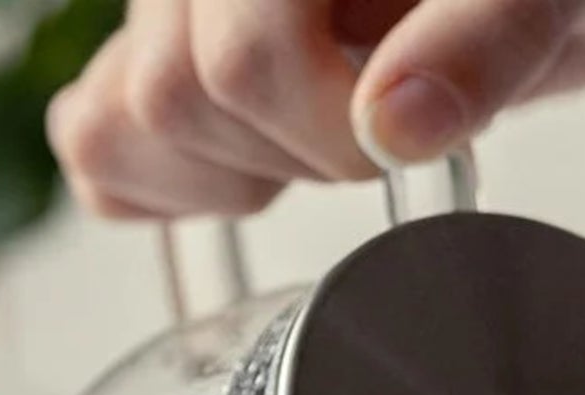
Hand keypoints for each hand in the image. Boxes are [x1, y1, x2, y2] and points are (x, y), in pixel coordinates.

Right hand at [47, 0, 584, 218]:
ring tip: (332, 138)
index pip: (234, 58)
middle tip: (388, 132)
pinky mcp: (175, 57)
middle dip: (291, 149)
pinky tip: (265, 169)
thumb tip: (393, 119)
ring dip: (234, 171)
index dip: (325, 127)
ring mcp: (178, 5)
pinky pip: (100, 142)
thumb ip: (484, 35)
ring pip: (120, 122)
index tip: (413, 136)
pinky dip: (174, 187)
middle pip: (168, 95)